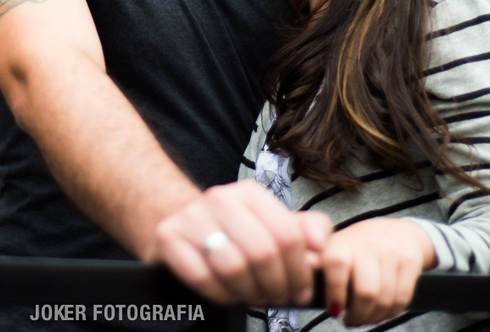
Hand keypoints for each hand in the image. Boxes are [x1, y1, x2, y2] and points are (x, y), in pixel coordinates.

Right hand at [150, 180, 331, 305]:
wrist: (181, 222)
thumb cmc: (235, 230)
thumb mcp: (273, 223)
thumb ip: (307, 229)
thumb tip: (320, 244)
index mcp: (251, 192)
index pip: (288, 235)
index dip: (300, 271)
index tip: (301, 290)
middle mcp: (221, 198)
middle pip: (263, 252)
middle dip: (276, 285)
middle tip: (276, 297)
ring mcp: (192, 216)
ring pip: (234, 267)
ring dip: (249, 292)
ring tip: (254, 295)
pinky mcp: (169, 237)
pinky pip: (203, 278)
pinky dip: (221, 295)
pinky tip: (228, 293)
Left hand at [321, 218, 435, 325]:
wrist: (397, 231)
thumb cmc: (359, 247)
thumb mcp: (334, 251)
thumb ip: (318, 266)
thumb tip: (304, 278)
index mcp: (342, 243)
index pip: (336, 265)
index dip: (335, 292)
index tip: (334, 311)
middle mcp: (366, 244)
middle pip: (366, 292)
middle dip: (358, 315)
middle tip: (351, 320)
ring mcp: (390, 251)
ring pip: (385, 299)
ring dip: (374, 317)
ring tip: (366, 316)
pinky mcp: (410, 260)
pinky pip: (402, 298)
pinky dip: (391, 312)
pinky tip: (382, 311)